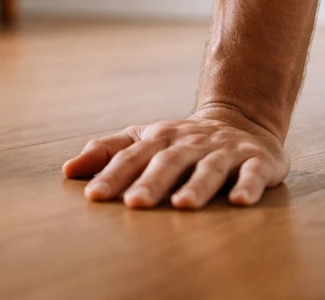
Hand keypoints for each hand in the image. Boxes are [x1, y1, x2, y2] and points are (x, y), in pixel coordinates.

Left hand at [62, 106, 289, 208]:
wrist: (241, 119)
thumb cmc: (182, 139)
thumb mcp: (144, 138)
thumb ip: (108, 151)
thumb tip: (68, 170)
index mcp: (160, 138)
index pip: (132, 157)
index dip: (113, 175)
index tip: (94, 196)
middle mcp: (190, 143)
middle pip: (168, 162)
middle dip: (152, 182)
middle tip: (135, 204)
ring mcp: (224, 151)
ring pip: (209, 167)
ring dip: (197, 186)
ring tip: (183, 205)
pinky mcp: (257, 160)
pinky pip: (253, 173)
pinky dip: (247, 186)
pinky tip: (239, 202)